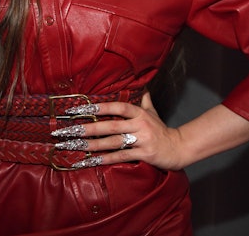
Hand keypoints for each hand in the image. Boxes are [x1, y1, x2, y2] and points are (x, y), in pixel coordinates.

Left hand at [51, 91, 183, 169]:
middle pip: (110, 125)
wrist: (179, 148)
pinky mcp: (143, 155)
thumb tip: (142, 87)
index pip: (118, 107)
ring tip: (76, 146)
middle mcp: (140, 125)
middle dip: (88, 128)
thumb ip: (144, 101)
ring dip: (93, 145)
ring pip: (113, 142)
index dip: (101, 106)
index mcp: (140, 113)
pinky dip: (106, 159)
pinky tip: (92, 160)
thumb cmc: (162, 130)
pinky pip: (121, 157)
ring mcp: (141, 140)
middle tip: (70, 130)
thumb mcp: (153, 112)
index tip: (82, 108)